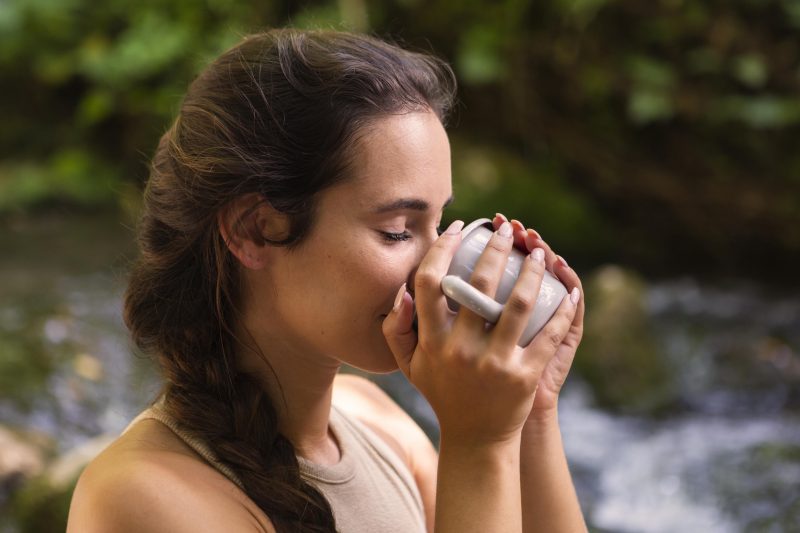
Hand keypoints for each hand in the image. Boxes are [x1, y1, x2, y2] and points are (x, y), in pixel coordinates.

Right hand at [382, 219, 579, 445]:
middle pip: (479, 283)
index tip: (459, 228)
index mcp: (432, 341)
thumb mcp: (409, 365)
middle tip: (507, 229)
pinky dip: (562, 310)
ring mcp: (495, 363)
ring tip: (539, 252)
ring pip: (518, 303)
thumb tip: (402, 291)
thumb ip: (396, 329)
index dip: (443, 248)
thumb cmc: (443, 393)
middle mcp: (461, 349)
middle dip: (496, 247)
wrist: (476, 439)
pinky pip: (549, 334)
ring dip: (533, 270)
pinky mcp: (525, 376)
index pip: (430, 282)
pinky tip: (568, 290)